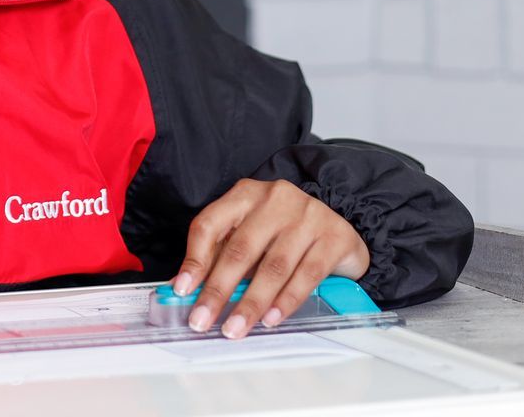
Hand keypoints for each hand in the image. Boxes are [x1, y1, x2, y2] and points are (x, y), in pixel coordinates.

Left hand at [172, 178, 368, 339]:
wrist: (341, 228)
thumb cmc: (286, 234)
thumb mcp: (251, 234)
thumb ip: (221, 255)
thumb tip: (185, 287)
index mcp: (245, 195)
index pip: (210, 224)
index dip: (194, 259)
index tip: (183, 290)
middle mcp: (275, 200)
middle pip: (239, 249)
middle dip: (218, 290)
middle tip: (203, 319)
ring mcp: (307, 216)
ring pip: (272, 266)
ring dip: (251, 303)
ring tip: (235, 327)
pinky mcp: (334, 237)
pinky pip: (306, 274)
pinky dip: (286, 300)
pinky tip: (271, 319)